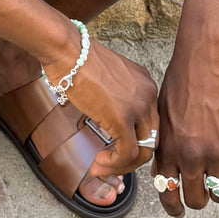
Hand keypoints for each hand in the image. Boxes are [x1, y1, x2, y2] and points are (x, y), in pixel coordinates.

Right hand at [45, 38, 159, 181]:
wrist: (67, 50)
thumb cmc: (76, 60)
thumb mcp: (105, 81)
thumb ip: (115, 100)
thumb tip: (108, 122)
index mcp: (144, 84)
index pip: (149, 122)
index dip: (134, 141)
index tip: (115, 150)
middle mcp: (147, 94)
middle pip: (151, 138)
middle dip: (131, 157)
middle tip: (110, 164)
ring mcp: (138, 106)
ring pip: (143, 150)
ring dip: (122, 166)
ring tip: (101, 167)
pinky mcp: (123, 118)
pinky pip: (127, 153)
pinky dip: (114, 164)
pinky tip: (98, 162)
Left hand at [152, 0, 218, 216]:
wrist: (204, 59)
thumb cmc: (180, 81)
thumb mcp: (161, 115)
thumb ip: (165, 144)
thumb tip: (169, 169)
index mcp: (167, 149)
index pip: (168, 192)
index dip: (174, 205)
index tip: (179, 210)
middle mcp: (190, 155)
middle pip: (197, 199)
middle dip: (200, 200)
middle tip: (204, 193)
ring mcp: (216, 151)